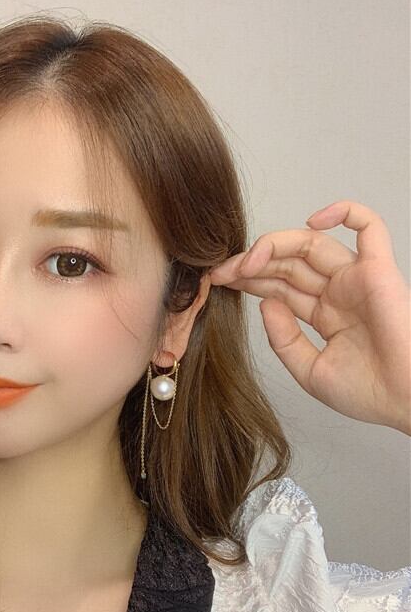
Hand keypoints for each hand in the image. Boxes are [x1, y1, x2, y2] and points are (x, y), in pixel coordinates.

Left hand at [208, 200, 410, 434]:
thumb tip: (265, 304)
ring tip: (248, 260)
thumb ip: (284, 339)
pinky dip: (345, 211)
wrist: (404, 400)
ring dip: (276, 244)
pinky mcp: (378, 269)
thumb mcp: (309, 371)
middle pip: (288, 263)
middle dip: (252, 263)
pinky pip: (369, 226)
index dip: (249, 279)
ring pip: (313, 243)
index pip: (280, 286)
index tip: (218, 281)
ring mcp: (356, 278)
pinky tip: (311, 219)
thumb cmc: (367, 393)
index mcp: (325, 315)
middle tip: (222, 271)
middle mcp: (338, 293)